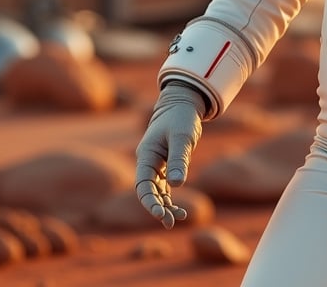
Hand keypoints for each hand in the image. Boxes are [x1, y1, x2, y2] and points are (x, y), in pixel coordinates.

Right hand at [135, 81, 206, 227]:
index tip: (159, 214)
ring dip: (165, 205)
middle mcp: (148, 161)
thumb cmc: (181, 117)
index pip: (142, 184)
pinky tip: (178, 210)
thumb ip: (179, 159)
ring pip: (157, 190)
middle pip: (148, 191)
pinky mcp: (166, 164)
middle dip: (157, 207)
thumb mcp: (182, 137)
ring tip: (178, 218)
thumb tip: (176, 184)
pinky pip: (165, 185)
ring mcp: (156, 164)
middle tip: (170, 222)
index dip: (148, 201)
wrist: (184, 103)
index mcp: (146, 155)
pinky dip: (170, 197)